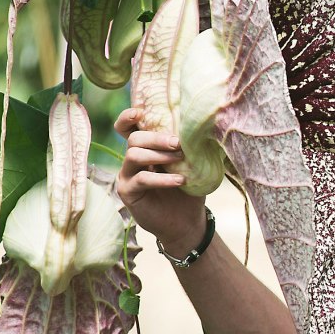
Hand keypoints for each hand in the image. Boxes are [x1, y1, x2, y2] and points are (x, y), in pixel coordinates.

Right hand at [115, 108, 205, 251]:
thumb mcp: (192, 165)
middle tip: (178, 143)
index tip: (139, 112)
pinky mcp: (128, 192)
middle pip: (134, 138)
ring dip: (159, 155)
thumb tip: (207, 127)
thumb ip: (191, 147)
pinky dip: (162, 179)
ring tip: (180, 159)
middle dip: (157, 138)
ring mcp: (127, 175)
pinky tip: (179, 181)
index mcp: (146, 149)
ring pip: (133, 155)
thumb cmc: (189, 190)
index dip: (128, 118)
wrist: (186, 221)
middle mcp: (132, 159)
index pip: (128, 128)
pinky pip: (141, 179)